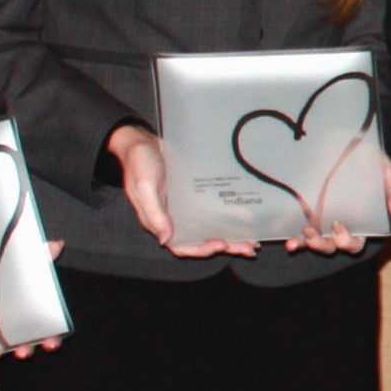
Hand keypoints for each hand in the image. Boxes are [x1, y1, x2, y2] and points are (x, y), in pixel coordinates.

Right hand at [110, 124, 253, 258]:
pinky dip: (226, 214)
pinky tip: (243, 213)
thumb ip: (155, 214)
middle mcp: (173, 218)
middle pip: (201, 240)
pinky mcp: (192, 195)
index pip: (181, 246)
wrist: (141, 141)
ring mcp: (184, 207)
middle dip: (226, 246)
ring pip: (209, 227)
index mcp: (159, 221)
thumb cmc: (139, 163)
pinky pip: (211, 209)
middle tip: (249, 247)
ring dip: (230, 234)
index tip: (221, 244)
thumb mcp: (145, 187)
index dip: (201, 249)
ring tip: (252, 238)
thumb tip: (165, 239)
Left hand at [279, 153, 390, 255]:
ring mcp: (323, 222)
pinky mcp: (308, 215)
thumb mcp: (386, 171)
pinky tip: (289, 243)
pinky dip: (296, 242)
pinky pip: (301, 233)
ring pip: (319, 243)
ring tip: (306, 232)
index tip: (339, 227)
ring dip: (312, 243)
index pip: (356, 242)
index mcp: (362, 222)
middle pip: (335, 246)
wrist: (349, 143)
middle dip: (326, 244)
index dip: (348, 242)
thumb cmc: (371, 161)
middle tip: (317, 232)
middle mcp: (341, 226)